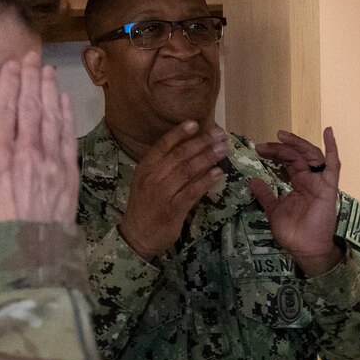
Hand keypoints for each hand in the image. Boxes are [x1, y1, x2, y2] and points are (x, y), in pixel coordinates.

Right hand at [0, 52, 77, 229]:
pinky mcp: (68, 172)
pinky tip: (62, 99)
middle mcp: (26, 151)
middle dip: (30, 78)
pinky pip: (67, 136)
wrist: (25, 251)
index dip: (9, 83)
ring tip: (47, 70)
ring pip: (50, 116)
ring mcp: (50, 161)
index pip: (4, 108)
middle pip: (29, 106)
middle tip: (31, 57)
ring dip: (48, 90)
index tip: (11, 65)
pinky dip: (65, 114)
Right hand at [118, 119, 229, 259]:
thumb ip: (164, 165)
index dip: (180, 133)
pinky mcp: (173, 209)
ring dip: (207, 158)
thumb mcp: (148, 181)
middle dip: (201, 143)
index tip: (196, 123)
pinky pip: (192, 191)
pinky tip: (219, 173)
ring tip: (223, 150)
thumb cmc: (146, 205)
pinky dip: (206, 181)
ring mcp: (162, 193)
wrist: (137, 235)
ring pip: (187, 170)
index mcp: (145, 167)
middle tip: (219, 135)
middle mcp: (152, 177)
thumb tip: (190, 148)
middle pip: (179, 155)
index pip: (163, 145)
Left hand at [251, 128, 342, 276]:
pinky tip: (328, 132)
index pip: (288, 161)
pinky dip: (332, 147)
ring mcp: (320, 182)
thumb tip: (252, 180)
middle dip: (281, 147)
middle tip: (264, 144)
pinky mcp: (329, 186)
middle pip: (297, 155)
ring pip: (311, 155)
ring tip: (282, 136)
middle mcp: (310, 179)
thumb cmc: (293, 232)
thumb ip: (265, 195)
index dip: (275, 153)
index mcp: (299, 184)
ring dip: (298, 144)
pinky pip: (333, 165)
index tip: (258, 150)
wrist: (306, 248)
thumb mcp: (274, 211)